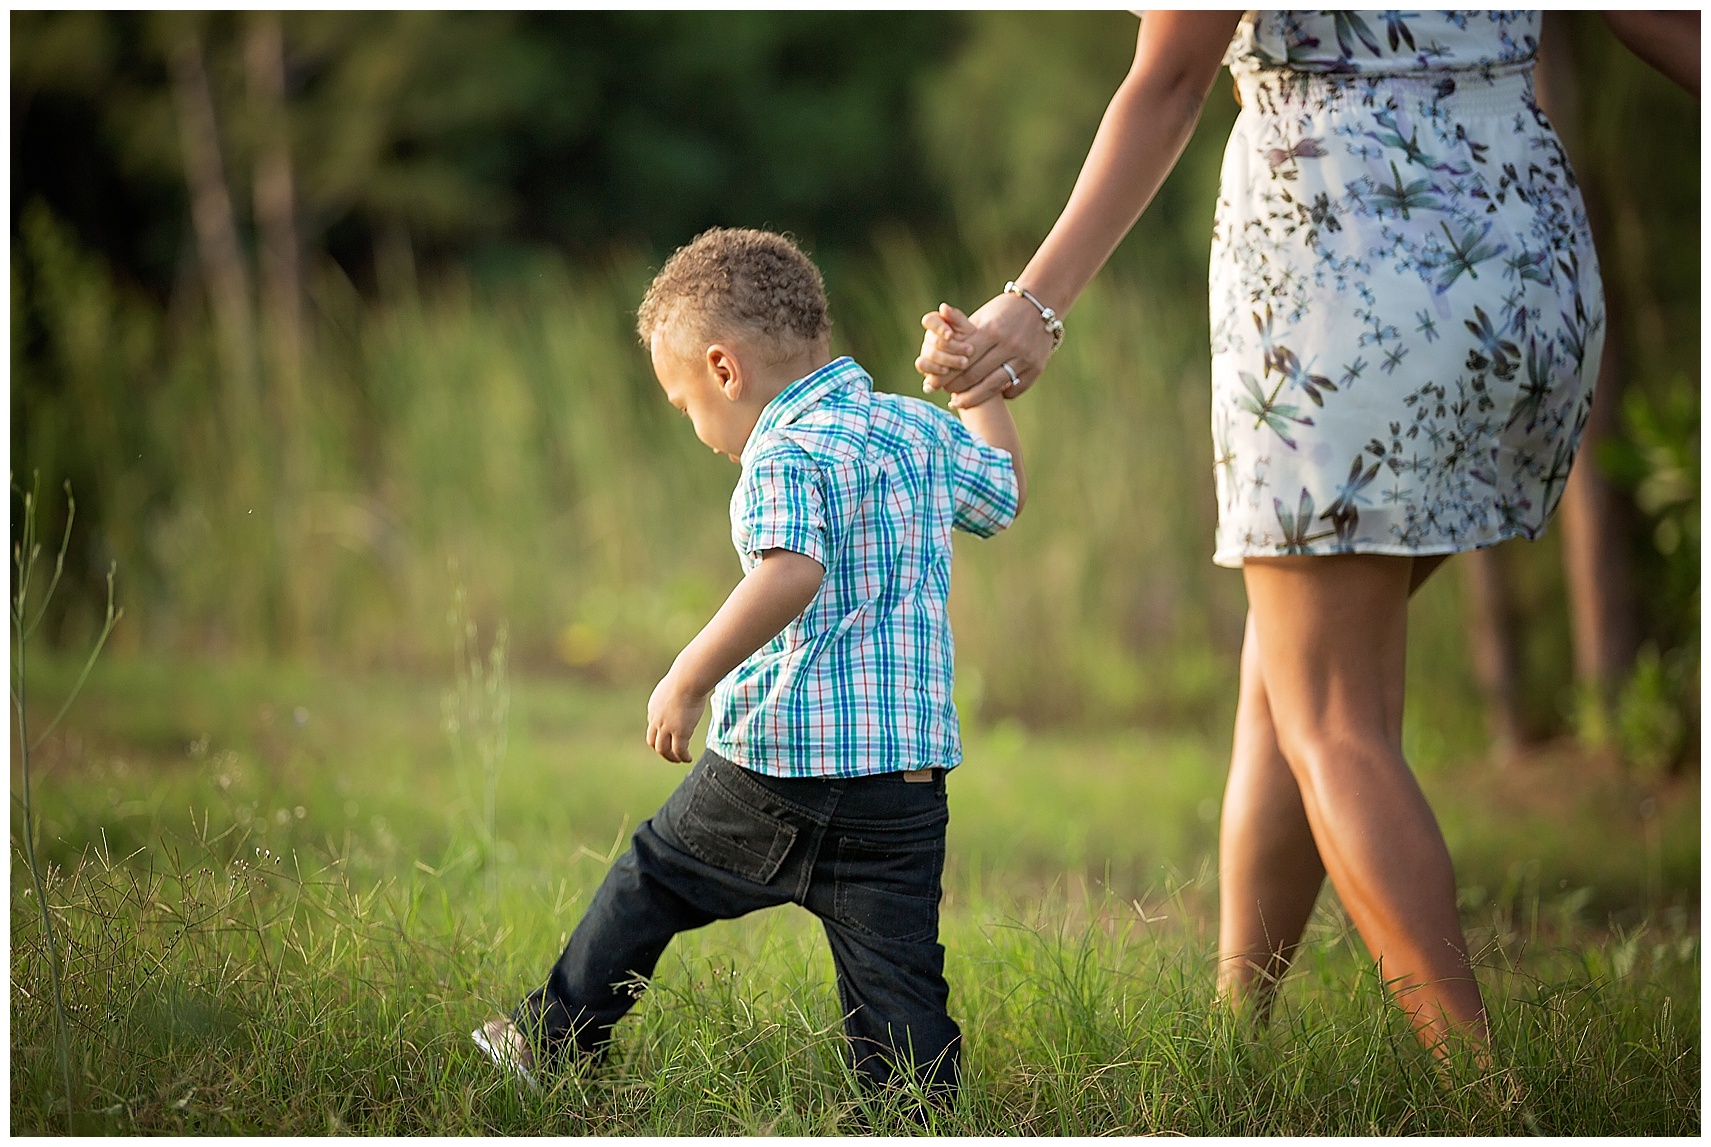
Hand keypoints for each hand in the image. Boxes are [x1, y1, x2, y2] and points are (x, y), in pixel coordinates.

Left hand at [646, 669, 706, 762]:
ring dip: (671, 757)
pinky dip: (682, 757)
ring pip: (663, 750)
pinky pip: (679, 751)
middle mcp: (656, 720)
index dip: (661, 735)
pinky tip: (688, 758)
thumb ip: (678, 689)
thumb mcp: (676, 684)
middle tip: (671, 754)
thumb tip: (690, 683)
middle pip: (653, 742)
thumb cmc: (687, 676)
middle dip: (662, 750)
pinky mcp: (679, 732)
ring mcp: (666, 727)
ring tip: (680, 759)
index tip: (670, 738)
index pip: (653, 726)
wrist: (688, 678)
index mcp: (654, 707)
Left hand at [916, 292, 1056, 408]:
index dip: (945, 374)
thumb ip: (961, 334)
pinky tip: (986, 397)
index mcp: (992, 330)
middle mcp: (1009, 345)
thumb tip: (934, 351)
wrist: (1041, 303)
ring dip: (973, 398)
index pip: (962, 359)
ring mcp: (1025, 358)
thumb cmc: (1004, 310)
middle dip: (955, 387)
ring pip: (994, 387)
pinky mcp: (1037, 367)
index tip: (933, 383)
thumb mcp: (982, 317)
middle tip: (944, 394)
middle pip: (975, 375)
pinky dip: (1000, 395)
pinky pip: (1014, 388)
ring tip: (959, 402)